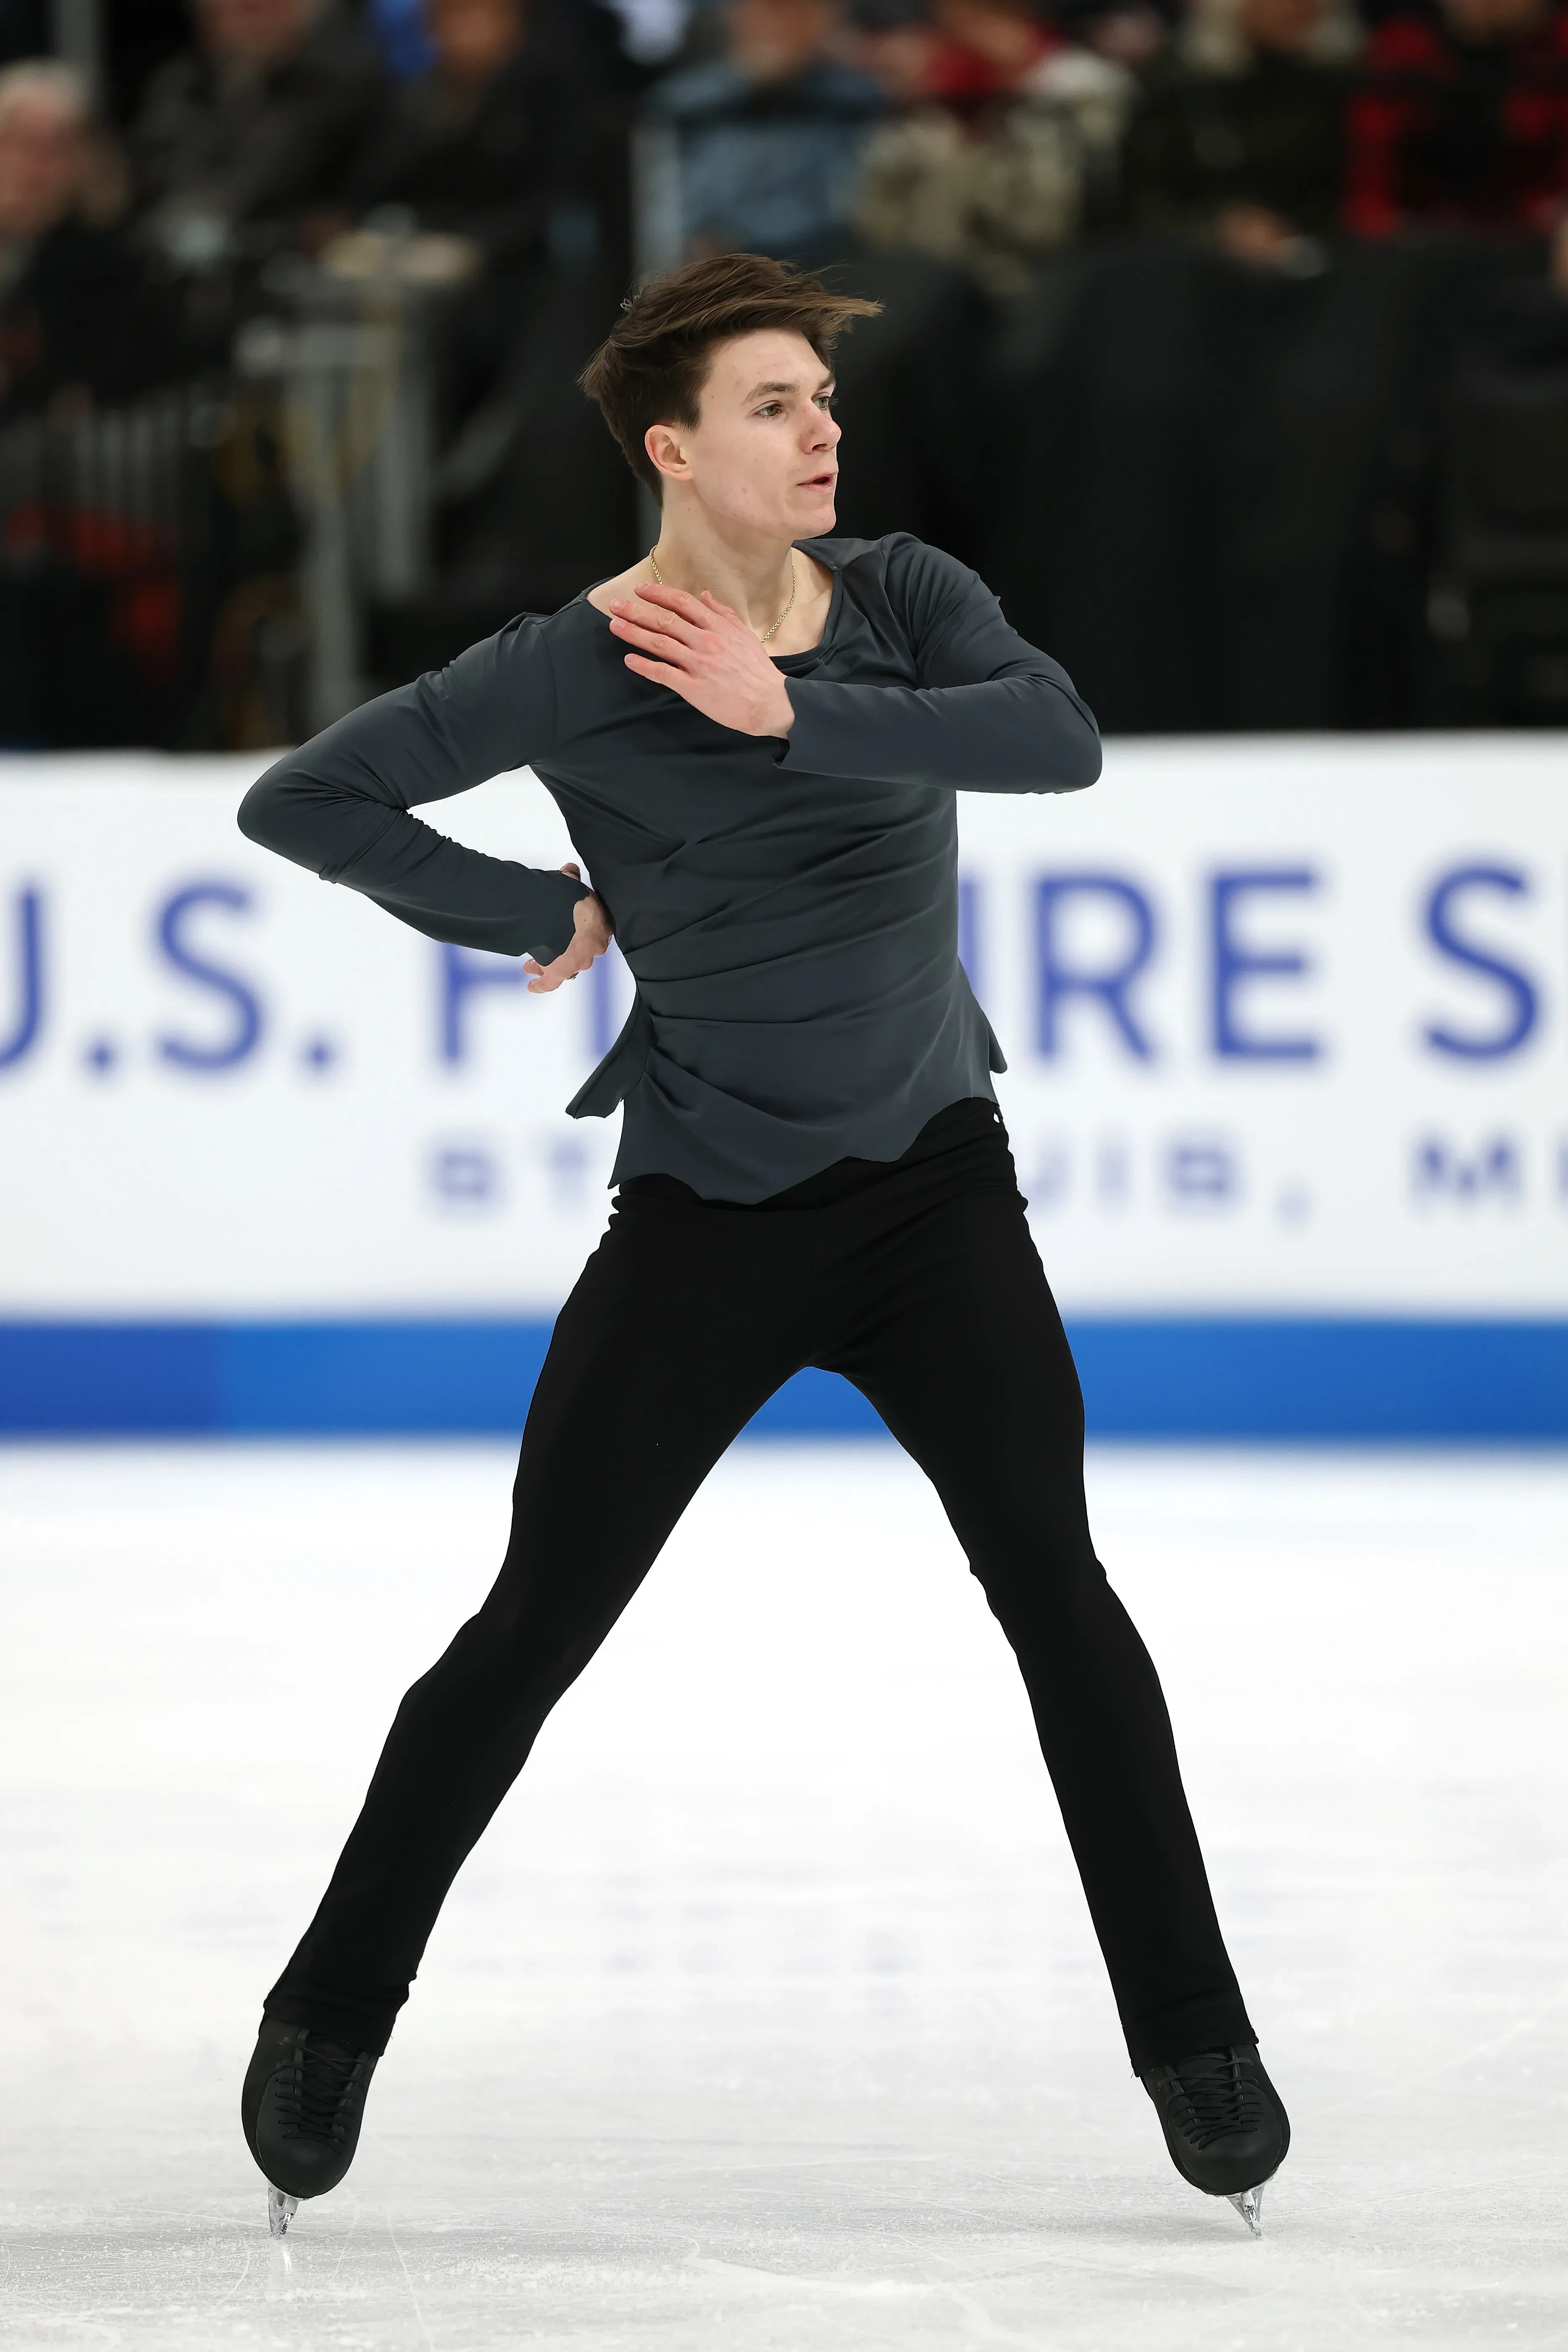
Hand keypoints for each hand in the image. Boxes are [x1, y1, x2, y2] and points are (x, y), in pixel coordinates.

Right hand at [524, 864, 611, 993]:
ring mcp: (576, 962)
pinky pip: (549, 983)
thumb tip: (570, 870)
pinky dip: (540, 985)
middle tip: (553, 948)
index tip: (573, 933)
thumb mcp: (572, 882)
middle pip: (580, 953)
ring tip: (533, 963)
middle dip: (566, 950)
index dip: (581, 934)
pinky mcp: (558, 972)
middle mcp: (593, 948)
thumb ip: (572, 878)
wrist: (555, 911)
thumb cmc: (568, 896)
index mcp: (601, 927)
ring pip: (564, 967)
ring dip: (549, 964)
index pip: (595, 934)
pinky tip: (532, 985)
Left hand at [607, 581, 796, 737]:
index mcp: (718, 627)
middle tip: (616, 605)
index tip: (641, 589)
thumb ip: (723, 613)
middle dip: (637, 610)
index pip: (683, 603)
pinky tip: (629, 660)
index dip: (660, 594)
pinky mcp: (694, 688)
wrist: (770, 702)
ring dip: (634, 633)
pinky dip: (645, 665)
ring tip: (615, 626)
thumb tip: (705, 594)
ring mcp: (699, 664)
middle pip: (666, 620)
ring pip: (660, 643)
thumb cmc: (757, 670)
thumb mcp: (744, 634)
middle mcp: (706, 642)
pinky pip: (664, 673)